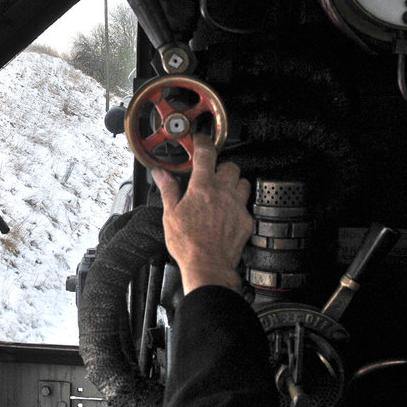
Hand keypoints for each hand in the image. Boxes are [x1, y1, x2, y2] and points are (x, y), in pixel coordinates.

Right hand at [151, 135, 252, 293]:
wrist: (207, 265)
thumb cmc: (188, 243)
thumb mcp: (170, 213)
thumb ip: (168, 189)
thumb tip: (160, 174)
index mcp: (202, 187)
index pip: (206, 154)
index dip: (203, 142)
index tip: (200, 141)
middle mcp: (223, 192)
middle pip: (230, 166)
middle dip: (221, 167)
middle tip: (210, 175)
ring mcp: (237, 206)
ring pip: (243, 182)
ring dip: (233, 183)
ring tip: (222, 191)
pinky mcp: (246, 220)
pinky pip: (246, 204)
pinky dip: (238, 204)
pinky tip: (228, 212)